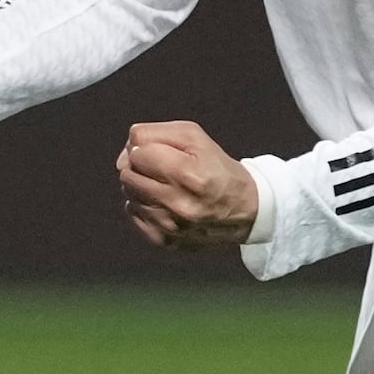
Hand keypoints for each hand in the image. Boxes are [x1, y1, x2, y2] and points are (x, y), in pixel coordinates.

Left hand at [116, 120, 258, 249]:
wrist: (245, 209)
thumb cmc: (218, 169)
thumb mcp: (194, 137)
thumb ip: (155, 133)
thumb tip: (127, 150)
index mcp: (187, 174)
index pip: (137, 154)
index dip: (146, 149)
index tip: (160, 153)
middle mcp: (177, 204)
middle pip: (128, 175)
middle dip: (140, 166)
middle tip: (161, 167)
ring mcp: (169, 226)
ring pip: (129, 194)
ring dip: (141, 185)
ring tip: (164, 184)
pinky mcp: (164, 240)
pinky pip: (133, 214)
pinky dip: (143, 205)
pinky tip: (163, 201)